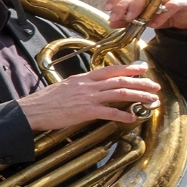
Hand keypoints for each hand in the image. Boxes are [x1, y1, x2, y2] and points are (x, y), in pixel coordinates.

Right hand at [17, 63, 158, 130]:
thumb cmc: (45, 101)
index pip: (110, 70)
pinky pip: (109, 112)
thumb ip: (80, 86)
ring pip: (119, 93)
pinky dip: (123, 114)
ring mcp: (88, 97)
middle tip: (154, 85)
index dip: (128, 68)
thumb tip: (91, 88)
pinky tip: (132, 117)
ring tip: (151, 100)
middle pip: (120, 80)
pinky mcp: (86, 111)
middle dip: (140, 83)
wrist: (32, 110)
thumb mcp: (64, 87)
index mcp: (82, 78)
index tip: (142, 69)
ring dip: (139, 96)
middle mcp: (88, 85)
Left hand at [106, 0, 186, 31]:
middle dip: (124, 6)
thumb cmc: (164, 13)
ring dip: (140, 8)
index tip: (107, 7)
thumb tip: (112, 22)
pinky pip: (171, 5)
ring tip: (132, 19)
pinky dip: (162, 15)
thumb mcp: (143, 18)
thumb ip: (128, 20)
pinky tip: (154, 24)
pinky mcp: (182, 0)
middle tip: (116, 17)